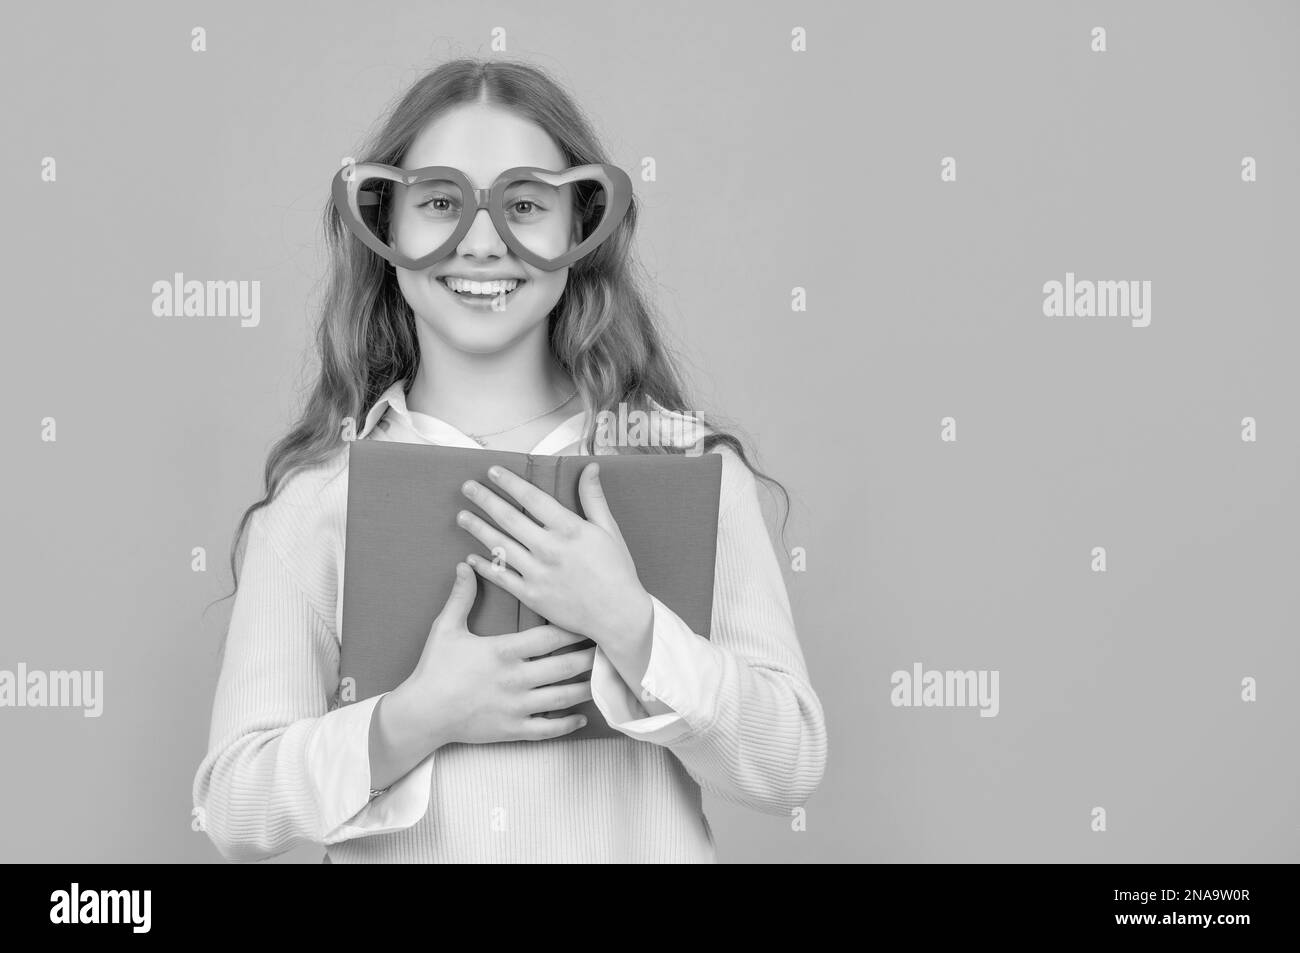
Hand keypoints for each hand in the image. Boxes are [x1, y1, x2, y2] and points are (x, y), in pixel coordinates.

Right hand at [386, 562, 595, 748]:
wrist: (421, 714)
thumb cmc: (434, 669)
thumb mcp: (446, 628)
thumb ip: (461, 597)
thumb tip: (465, 565)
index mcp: (504, 651)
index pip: (550, 638)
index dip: (575, 629)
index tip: (592, 621)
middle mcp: (516, 679)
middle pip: (565, 667)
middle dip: (589, 657)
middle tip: (609, 648)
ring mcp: (516, 707)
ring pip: (562, 698)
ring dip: (585, 688)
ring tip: (603, 679)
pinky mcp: (512, 730)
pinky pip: (548, 729)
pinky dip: (568, 724)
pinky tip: (582, 717)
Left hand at [457, 461, 653, 652]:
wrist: (618, 615)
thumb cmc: (617, 571)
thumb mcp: (609, 530)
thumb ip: (593, 497)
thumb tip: (590, 466)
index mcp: (569, 529)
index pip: (532, 498)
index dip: (510, 483)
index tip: (492, 472)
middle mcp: (549, 548)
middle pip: (509, 518)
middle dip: (485, 499)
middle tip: (467, 487)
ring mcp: (537, 573)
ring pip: (500, 546)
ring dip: (478, 529)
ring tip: (462, 516)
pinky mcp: (531, 596)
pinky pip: (501, 578)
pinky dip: (484, 566)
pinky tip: (470, 557)